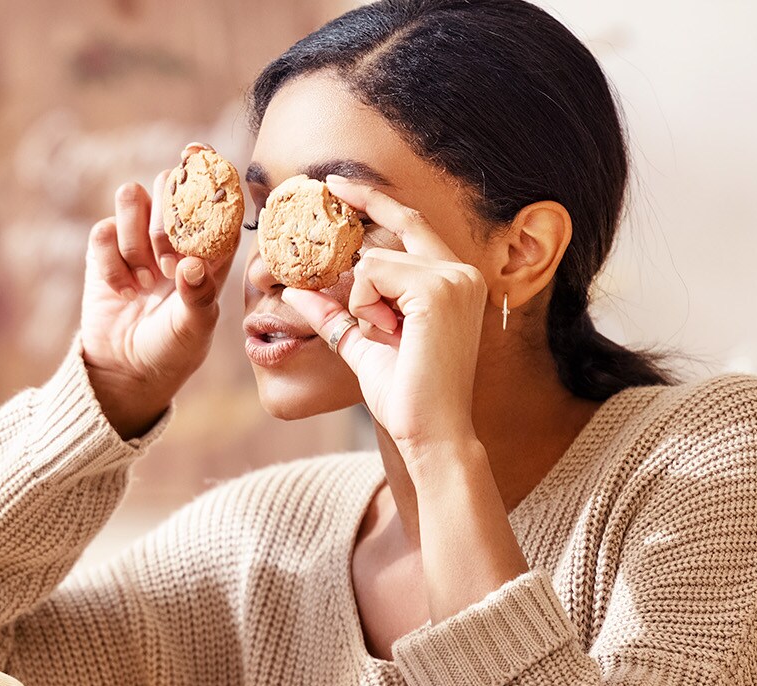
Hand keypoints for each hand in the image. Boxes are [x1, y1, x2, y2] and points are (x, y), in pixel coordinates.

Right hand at [76, 170, 234, 436]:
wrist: (127, 369)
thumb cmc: (173, 348)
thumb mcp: (194, 329)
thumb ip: (198, 296)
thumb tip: (190, 263)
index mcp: (211, 243)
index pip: (214, 195)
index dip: (207, 173)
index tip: (197, 155)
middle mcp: (175, 232)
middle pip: (169, 182)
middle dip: (165, 220)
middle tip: (168, 265)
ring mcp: (137, 237)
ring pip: (131, 196)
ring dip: (136, 238)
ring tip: (145, 281)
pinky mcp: (105, 248)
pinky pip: (103, 230)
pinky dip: (111, 262)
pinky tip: (124, 291)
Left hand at [281, 176, 489, 452]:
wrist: (430, 430)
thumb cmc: (404, 394)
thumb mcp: (362, 344)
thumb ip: (335, 313)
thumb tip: (295, 289)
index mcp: (453, 279)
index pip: (409, 223)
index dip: (373, 200)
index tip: (336, 184)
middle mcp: (461, 270)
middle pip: (385, 241)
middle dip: (359, 279)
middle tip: (373, 318)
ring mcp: (454, 276)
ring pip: (372, 261)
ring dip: (362, 304)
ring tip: (390, 338)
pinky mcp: (439, 287)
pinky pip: (371, 275)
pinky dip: (365, 306)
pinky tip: (388, 333)